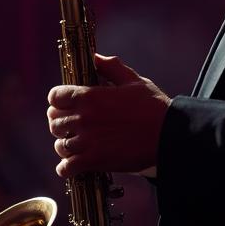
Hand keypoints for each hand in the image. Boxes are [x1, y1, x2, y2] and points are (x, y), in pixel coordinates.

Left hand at [46, 53, 169, 177]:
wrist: (170, 137)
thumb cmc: (154, 107)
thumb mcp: (134, 81)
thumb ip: (111, 68)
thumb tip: (95, 57)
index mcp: (89, 96)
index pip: (55, 96)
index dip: (58, 99)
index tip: (65, 104)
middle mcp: (83, 118)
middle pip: (54, 121)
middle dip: (61, 122)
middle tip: (70, 126)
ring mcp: (87, 141)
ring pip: (60, 145)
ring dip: (65, 145)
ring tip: (74, 145)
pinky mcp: (94, 161)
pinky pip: (67, 168)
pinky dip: (66, 168)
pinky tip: (71, 167)